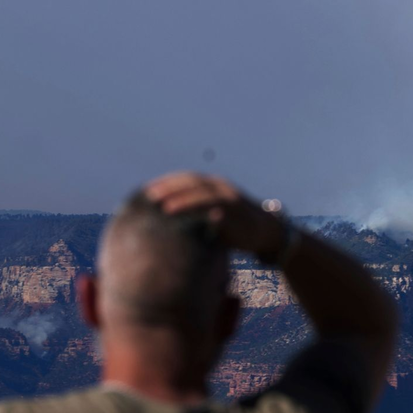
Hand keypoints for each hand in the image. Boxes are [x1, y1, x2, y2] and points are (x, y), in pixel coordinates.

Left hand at [144, 172, 285, 258]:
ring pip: (203, 194)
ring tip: (164, 207)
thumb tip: (164, 223)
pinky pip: (216, 209)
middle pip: (192, 182)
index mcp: (214, 186)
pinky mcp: (237, 213)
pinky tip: (190, 219)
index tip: (146, 190)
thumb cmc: (234, 228)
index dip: (167, 183)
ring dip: (182, 199)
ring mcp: (230, 199)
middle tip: (149, 195)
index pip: (187, 179)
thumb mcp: (214, 215)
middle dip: (169, 187)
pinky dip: (201, 211)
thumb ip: (195, 213)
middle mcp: (221, 188)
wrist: (266, 233)